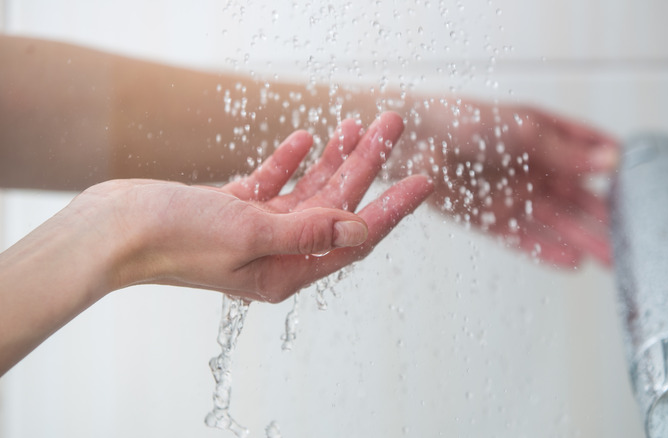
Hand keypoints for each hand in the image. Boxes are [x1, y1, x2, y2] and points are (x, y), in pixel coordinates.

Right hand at [80, 112, 432, 301]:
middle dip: (367, 165)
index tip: (423, 180)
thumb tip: (358, 229)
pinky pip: (272, 184)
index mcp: (286, 270)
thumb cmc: (174, 238)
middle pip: (336, 206)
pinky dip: (289, 162)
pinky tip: (305, 139)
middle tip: (391, 124)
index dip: (392, 208)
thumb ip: (308, 231)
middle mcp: (277, 253)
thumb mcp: (249, 234)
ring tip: (358, 123)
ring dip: (334, 157)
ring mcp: (254, 231)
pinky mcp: (232, 209)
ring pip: (309, 190)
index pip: (355, 238)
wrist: (112, 230)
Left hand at [408, 100, 617, 266]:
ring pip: (556, 222)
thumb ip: (566, 152)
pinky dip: (547, 250)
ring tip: (613, 260)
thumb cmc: (466, 120)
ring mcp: (512, 195)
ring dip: (583, 240)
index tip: (647, 190)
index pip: (590, 155)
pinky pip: (523, 238)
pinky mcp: (489, 217)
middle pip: (577, 198)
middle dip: (606, 218)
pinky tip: (573, 263)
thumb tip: (613, 161)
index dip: (617, 170)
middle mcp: (532, 169)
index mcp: (545, 139)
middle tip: (636, 241)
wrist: (416, 140)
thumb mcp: (524, 130)